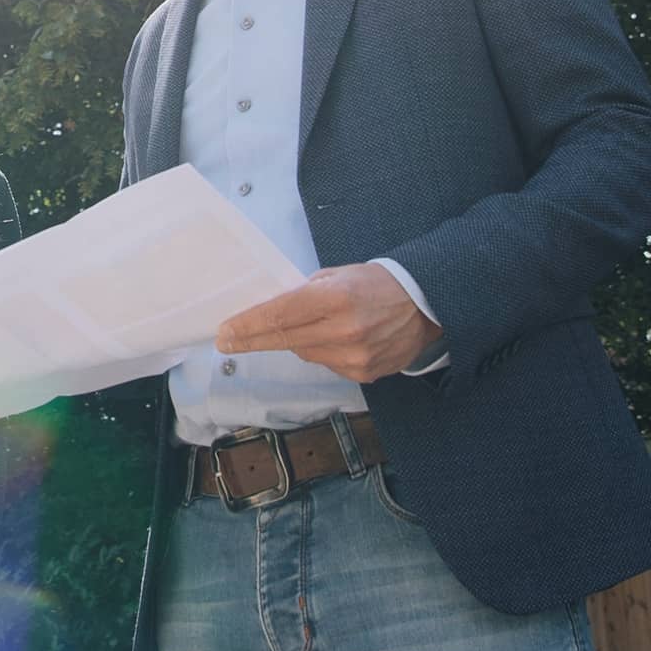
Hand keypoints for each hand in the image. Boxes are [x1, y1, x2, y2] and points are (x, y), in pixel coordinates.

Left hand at [216, 261, 439, 383]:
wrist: (425, 305)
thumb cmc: (375, 283)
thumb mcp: (337, 276)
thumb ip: (303, 293)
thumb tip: (270, 311)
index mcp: (335, 298)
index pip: (279, 316)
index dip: (248, 326)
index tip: (224, 333)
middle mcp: (344, 331)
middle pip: (284, 339)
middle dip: (251, 340)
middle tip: (227, 341)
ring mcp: (355, 356)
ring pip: (304, 353)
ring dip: (296, 341)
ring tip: (314, 325)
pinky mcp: (364, 374)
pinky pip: (327, 364)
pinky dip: (323, 352)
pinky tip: (339, 339)